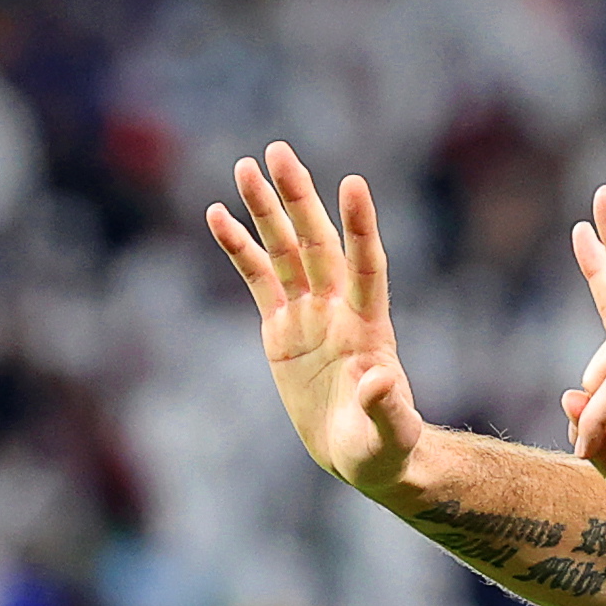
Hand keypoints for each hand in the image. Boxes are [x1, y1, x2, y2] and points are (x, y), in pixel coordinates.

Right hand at [208, 144, 425, 503]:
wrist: (361, 454)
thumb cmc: (383, 446)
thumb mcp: (388, 434)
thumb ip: (386, 407)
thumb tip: (379, 380)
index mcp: (369, 327)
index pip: (366, 265)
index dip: (360, 227)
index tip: (353, 183)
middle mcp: (339, 308)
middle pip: (317, 242)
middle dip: (298, 198)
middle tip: (278, 151)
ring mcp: (308, 314)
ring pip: (284, 251)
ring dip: (265, 210)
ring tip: (245, 166)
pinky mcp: (281, 328)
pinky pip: (257, 279)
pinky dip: (238, 248)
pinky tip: (217, 214)